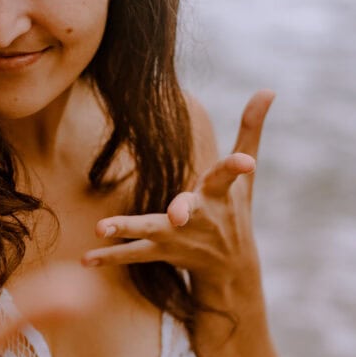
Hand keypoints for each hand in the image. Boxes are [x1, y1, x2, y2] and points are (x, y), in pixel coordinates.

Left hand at [82, 90, 274, 291]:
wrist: (232, 269)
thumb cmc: (236, 209)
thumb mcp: (246, 174)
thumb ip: (251, 129)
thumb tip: (269, 88)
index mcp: (219, 193)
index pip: (229, 175)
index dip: (237, 166)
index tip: (246, 162)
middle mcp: (199, 215)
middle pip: (189, 209)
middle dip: (183, 211)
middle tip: (177, 215)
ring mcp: (178, 236)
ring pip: (150, 232)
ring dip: (126, 229)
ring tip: (100, 228)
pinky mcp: (161, 251)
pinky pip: (133, 255)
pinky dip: (110, 257)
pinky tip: (86, 258)